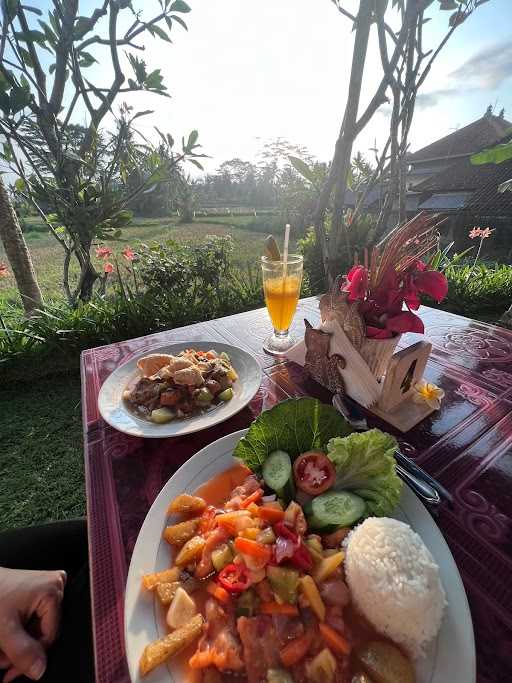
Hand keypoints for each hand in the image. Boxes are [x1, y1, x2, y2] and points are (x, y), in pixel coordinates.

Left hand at [0, 567, 65, 682]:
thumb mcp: (4, 628)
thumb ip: (22, 651)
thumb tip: (39, 670)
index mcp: (53, 591)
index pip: (50, 636)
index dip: (30, 657)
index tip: (11, 672)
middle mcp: (56, 585)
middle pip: (43, 632)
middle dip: (21, 650)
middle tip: (1, 659)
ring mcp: (48, 586)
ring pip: (36, 627)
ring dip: (18, 643)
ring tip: (0, 649)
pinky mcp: (39, 589)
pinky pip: (34, 618)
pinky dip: (18, 631)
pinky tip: (5, 635)